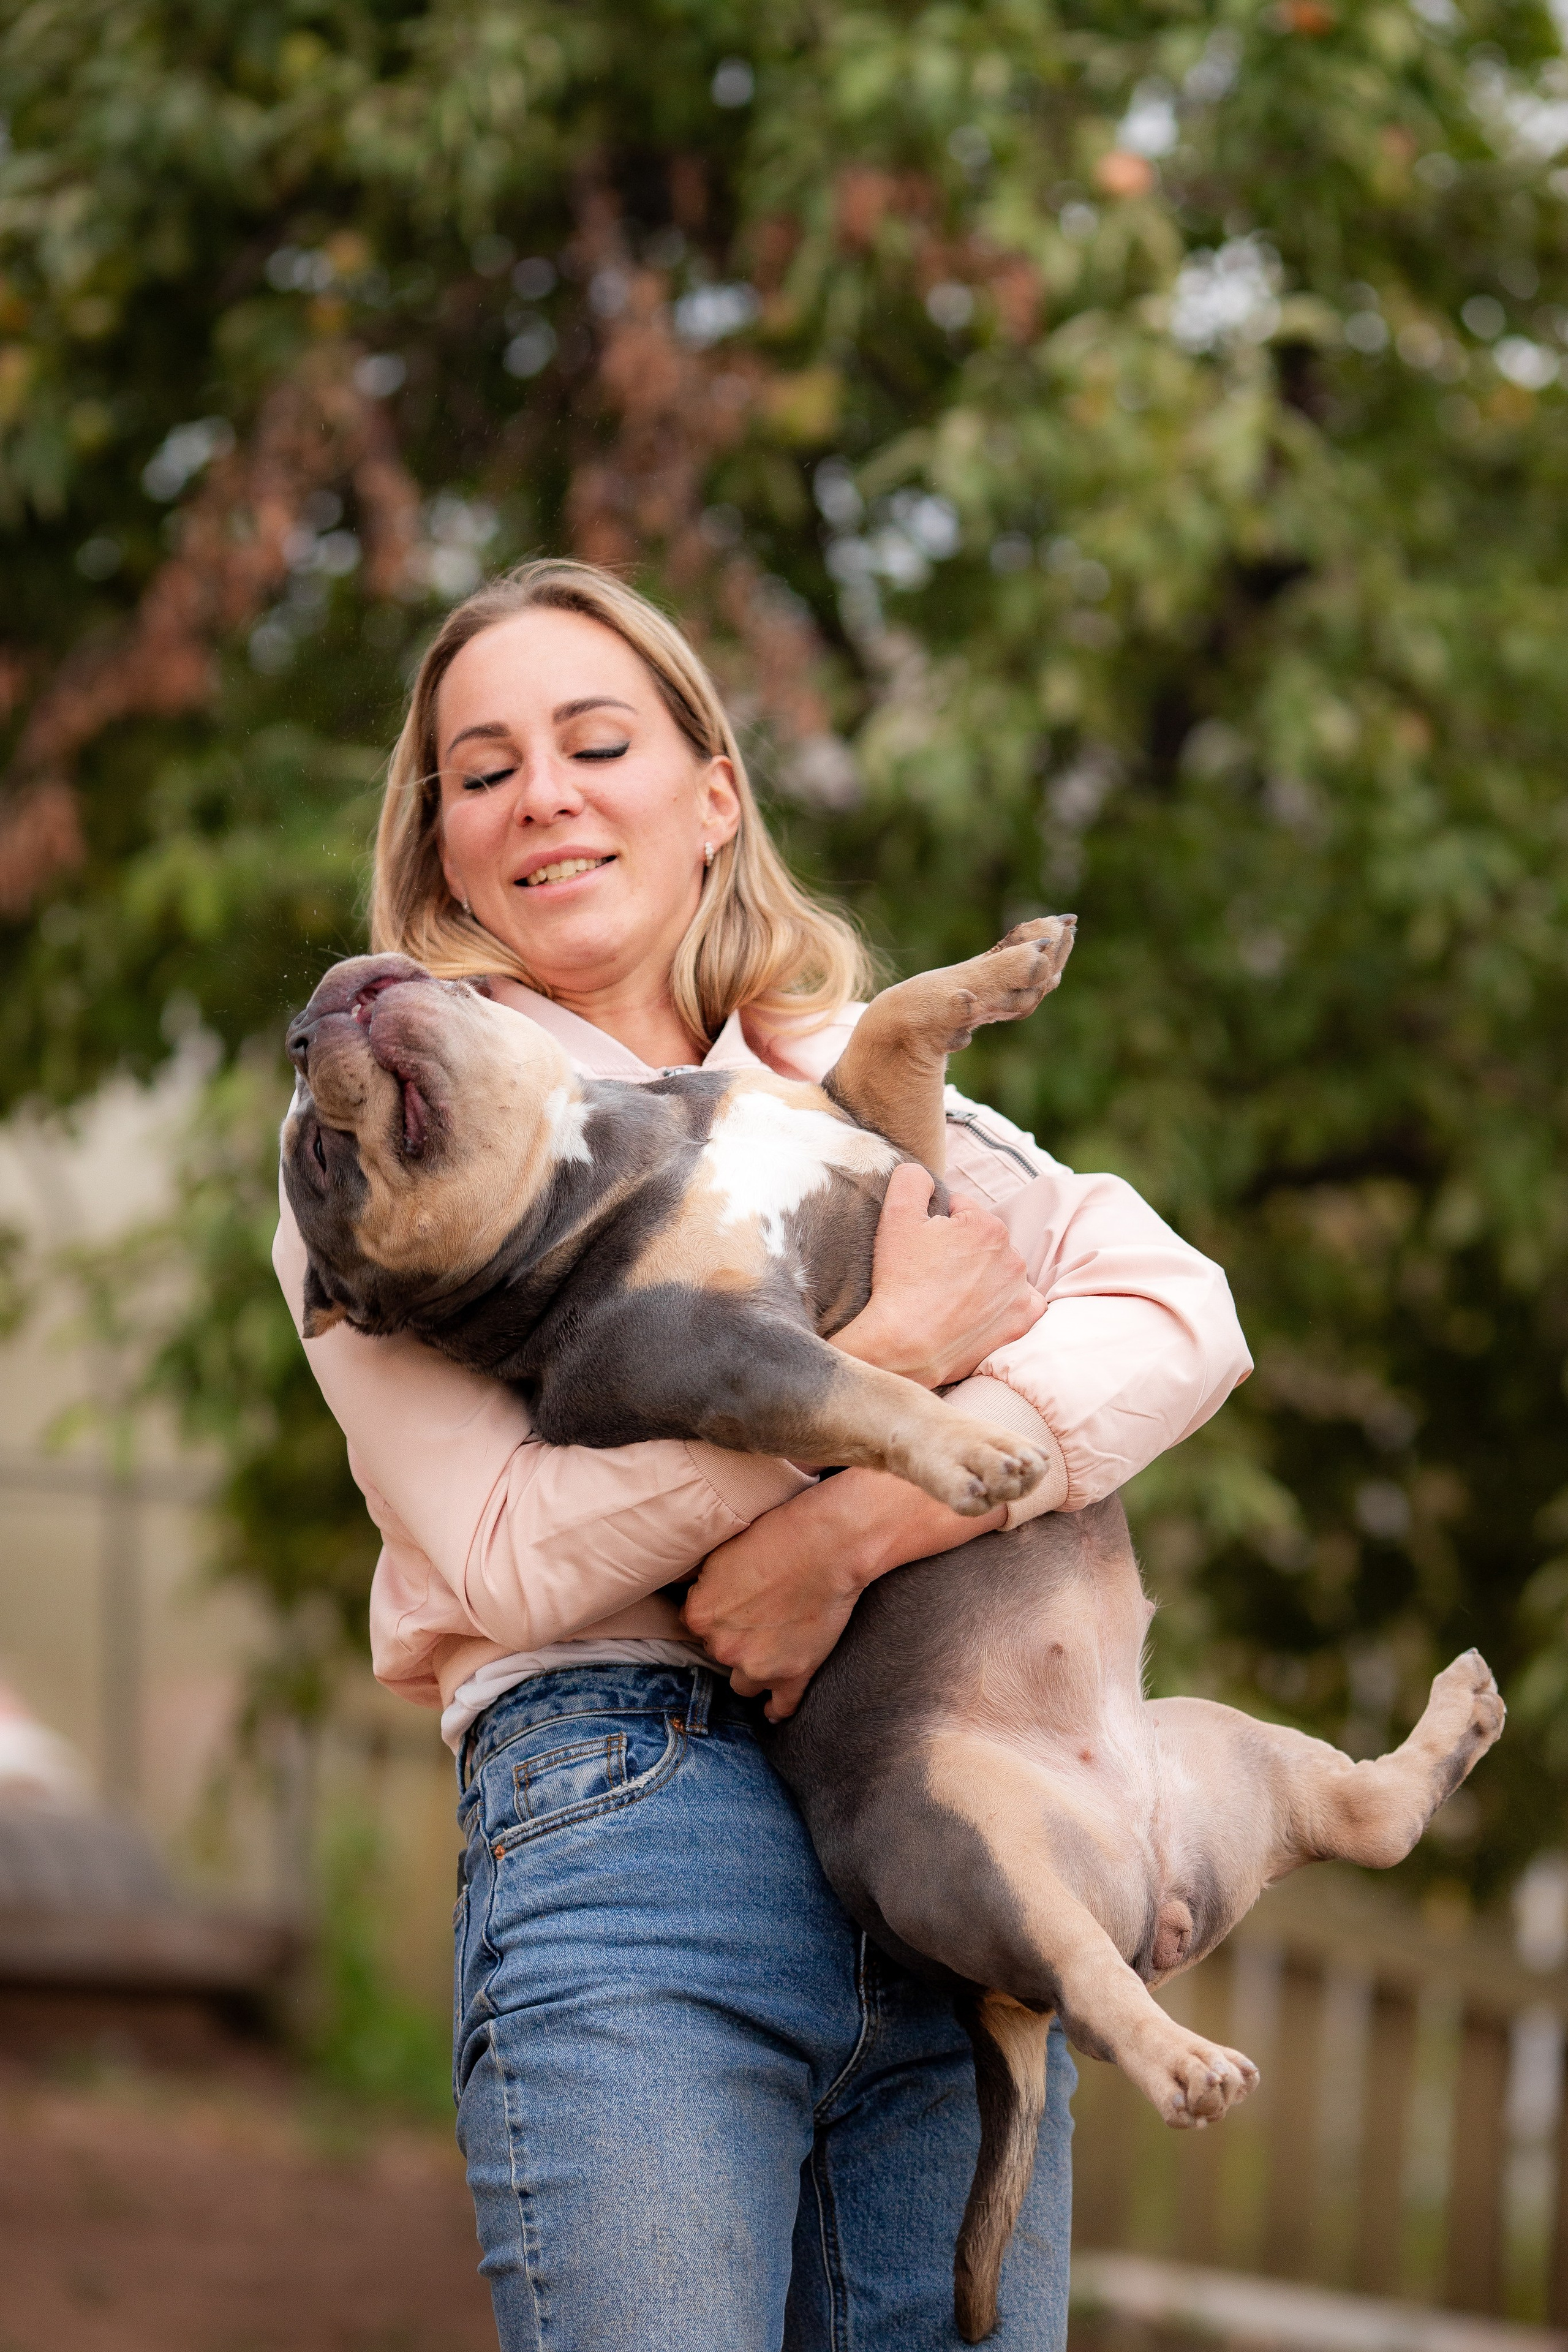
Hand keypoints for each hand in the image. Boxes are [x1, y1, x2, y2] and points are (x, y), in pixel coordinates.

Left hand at [681, 1466, 1004, 1718]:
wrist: (830, 1544)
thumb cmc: (778, 1535)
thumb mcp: (721, 1550)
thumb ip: (697, 1580)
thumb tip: (680, 1586)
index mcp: (699, 1615)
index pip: (697, 1627)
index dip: (719, 1615)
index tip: (736, 1606)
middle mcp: (722, 1647)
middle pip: (720, 1654)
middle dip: (736, 1640)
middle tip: (761, 1617)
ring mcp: (758, 1667)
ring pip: (744, 1684)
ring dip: (755, 1669)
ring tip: (772, 1651)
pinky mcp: (794, 1676)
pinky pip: (780, 1708)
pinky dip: (778, 1708)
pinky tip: (775, 1708)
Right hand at [832, 1162, 1043, 1388]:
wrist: (905, 1344)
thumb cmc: (900, 1280)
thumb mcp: (895, 1215)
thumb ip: (913, 1179)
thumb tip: (925, 1174)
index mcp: (987, 1225)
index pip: (961, 1212)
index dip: (936, 1227)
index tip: (922, 1250)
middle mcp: (1012, 1256)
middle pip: (983, 1242)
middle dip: (961, 1251)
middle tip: (931, 1275)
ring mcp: (1019, 1292)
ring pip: (999, 1271)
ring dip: (981, 1277)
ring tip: (948, 1297)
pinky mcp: (1021, 1322)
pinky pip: (1019, 1303)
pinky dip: (1003, 1305)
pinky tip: (976, 1312)